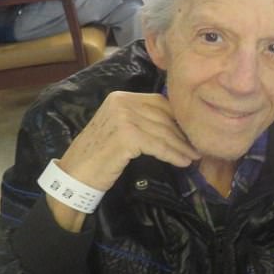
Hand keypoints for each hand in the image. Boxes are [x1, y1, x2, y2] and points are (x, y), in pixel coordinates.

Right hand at [57, 92, 200, 193]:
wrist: (75, 176)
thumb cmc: (99, 156)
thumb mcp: (120, 129)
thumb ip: (142, 121)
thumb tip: (178, 125)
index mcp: (121, 97)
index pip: (159, 103)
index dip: (178, 118)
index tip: (191, 133)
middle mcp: (122, 102)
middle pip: (164, 116)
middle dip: (183, 133)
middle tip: (198, 147)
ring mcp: (123, 117)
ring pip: (164, 132)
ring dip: (182, 146)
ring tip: (194, 157)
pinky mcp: (126, 136)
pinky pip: (158, 145)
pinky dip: (173, 154)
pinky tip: (183, 162)